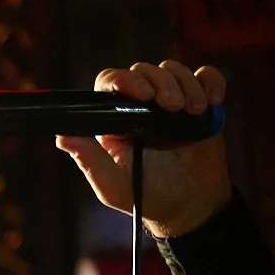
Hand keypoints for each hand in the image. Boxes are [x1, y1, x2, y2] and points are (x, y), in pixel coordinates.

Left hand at [56, 61, 231, 239]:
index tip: (142, 94)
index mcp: (114, 119)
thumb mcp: (113, 184)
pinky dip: (211, 82)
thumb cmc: (146, 196)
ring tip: (193, 112)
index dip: (124, 80)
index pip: (110, 83)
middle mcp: (139, 106)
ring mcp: (169, 102)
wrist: (189, 205)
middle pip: (144, 71)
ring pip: (174, 70)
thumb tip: (62, 136)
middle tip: (173, 107)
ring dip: (186, 85)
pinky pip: (205, 77)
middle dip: (161, 83)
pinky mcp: (198, 102)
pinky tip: (212, 101)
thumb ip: (89, 160)